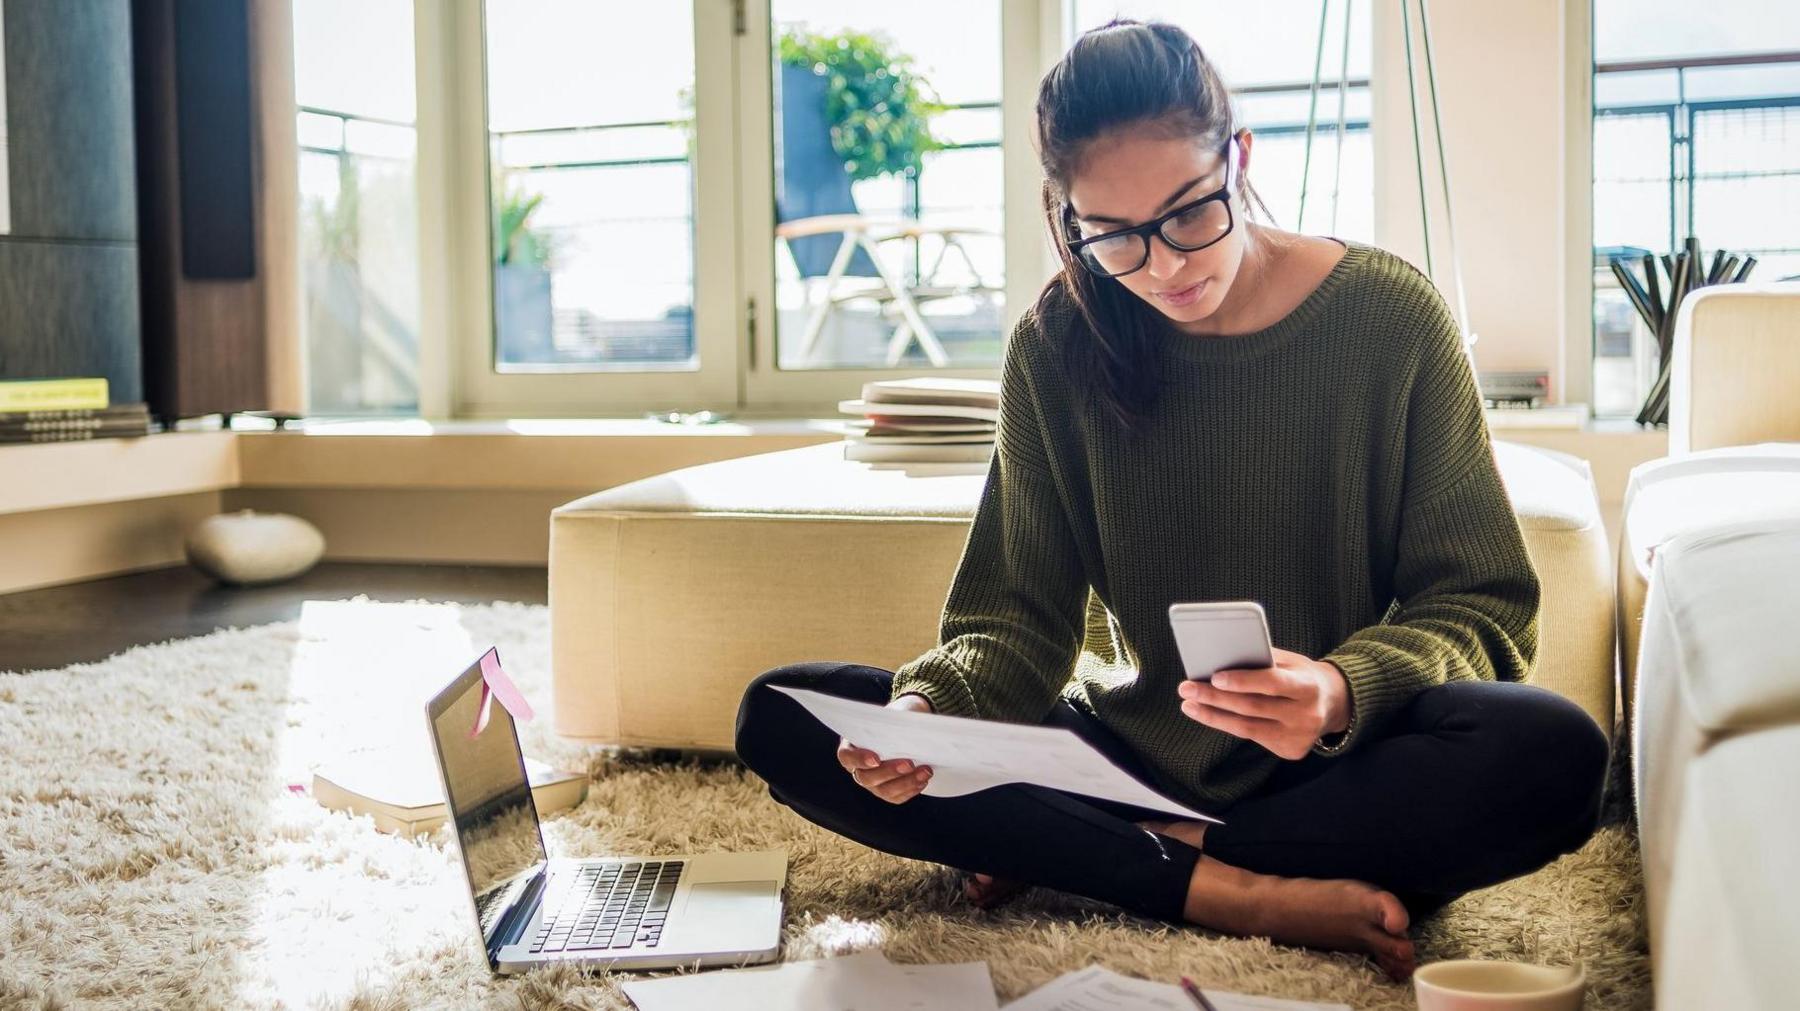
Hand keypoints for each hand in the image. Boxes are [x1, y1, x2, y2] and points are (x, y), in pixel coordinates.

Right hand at [837, 693, 934, 803]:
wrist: (908, 727)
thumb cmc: (897, 717)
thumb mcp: (894, 713)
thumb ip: (893, 721)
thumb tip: (905, 728)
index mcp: (852, 746)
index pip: (847, 756)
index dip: (859, 759)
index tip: (876, 758)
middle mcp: (858, 768)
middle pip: (867, 777)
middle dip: (889, 772)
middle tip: (909, 763)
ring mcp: (872, 783)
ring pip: (884, 790)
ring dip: (905, 782)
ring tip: (924, 771)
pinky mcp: (887, 792)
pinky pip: (896, 797)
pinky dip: (911, 789)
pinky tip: (923, 780)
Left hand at [1177, 648, 1350, 759]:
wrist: (1335, 703)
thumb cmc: (1302, 676)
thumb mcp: (1291, 661)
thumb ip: (1263, 660)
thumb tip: (1221, 657)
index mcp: (1308, 686)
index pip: (1272, 683)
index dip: (1243, 681)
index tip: (1214, 676)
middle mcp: (1306, 714)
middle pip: (1252, 707)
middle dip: (1215, 697)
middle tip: (1186, 688)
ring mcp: (1299, 736)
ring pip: (1247, 727)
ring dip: (1213, 715)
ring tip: (1189, 704)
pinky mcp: (1291, 751)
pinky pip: (1252, 737)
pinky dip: (1228, 725)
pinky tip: (1209, 715)